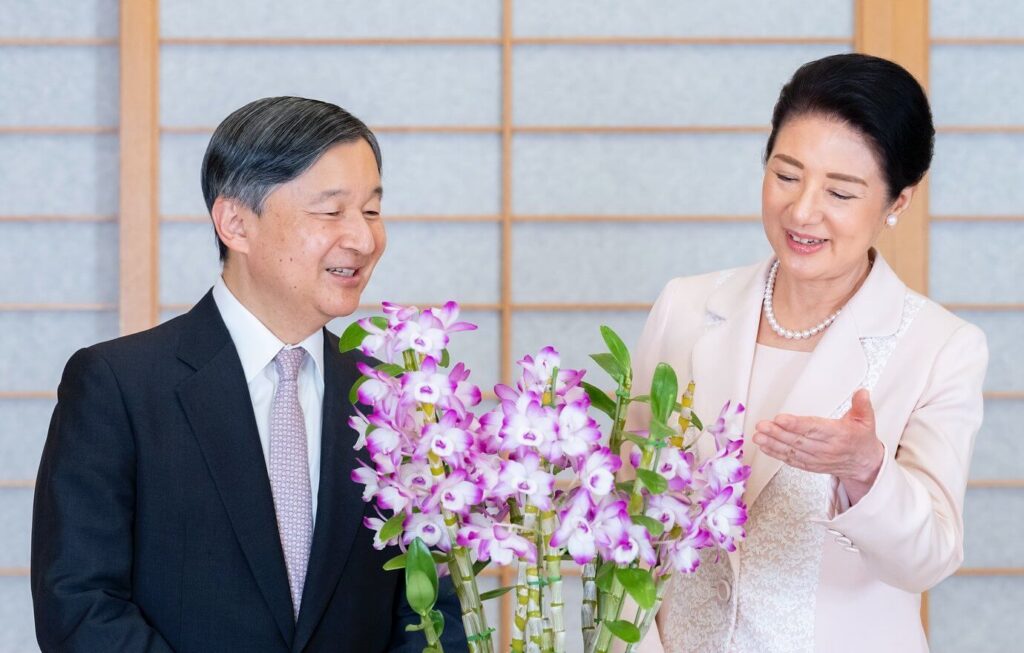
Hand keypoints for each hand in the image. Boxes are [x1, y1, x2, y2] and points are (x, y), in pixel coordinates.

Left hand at [752, 389, 883, 503]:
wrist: (864, 464)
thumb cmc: (861, 439)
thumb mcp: (866, 420)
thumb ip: (862, 405)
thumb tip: (861, 392)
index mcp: (839, 435)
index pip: (814, 428)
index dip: (796, 424)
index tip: (780, 419)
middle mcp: (826, 449)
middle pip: (798, 440)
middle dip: (778, 433)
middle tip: (762, 425)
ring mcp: (817, 459)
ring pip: (792, 451)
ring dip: (773, 443)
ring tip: (758, 435)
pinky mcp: (810, 466)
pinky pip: (791, 460)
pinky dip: (776, 454)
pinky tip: (764, 446)